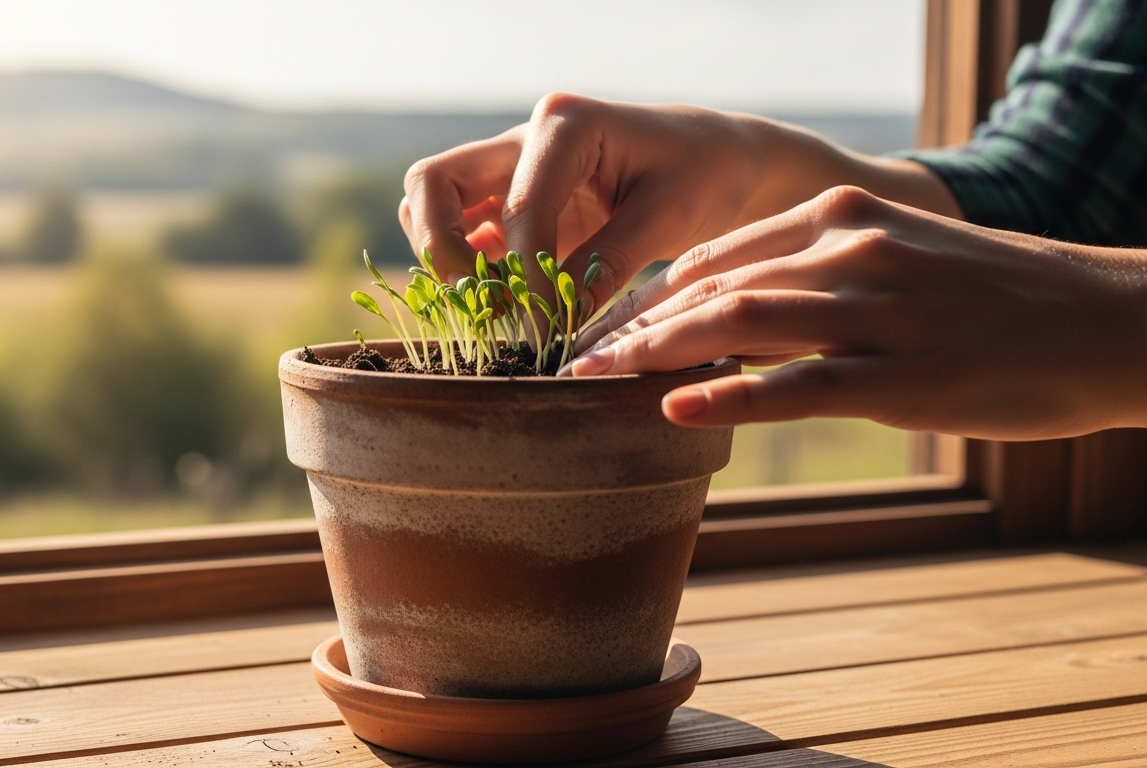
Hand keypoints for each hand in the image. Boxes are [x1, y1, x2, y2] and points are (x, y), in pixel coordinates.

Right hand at [398, 93, 958, 308]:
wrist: (718, 160)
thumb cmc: (703, 175)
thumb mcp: (666, 220)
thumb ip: (606, 267)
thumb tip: (554, 329)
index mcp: (566, 124)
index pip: (519, 209)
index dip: (524, 277)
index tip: (542, 330)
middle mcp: (523, 136)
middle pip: (433, 184)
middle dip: (445, 251)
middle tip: (481, 307)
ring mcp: (509, 165)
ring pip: (431, 202)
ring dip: (446, 258)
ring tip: (491, 311)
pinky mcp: (509, 198)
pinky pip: (460, 229)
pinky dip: (464, 268)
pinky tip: (499, 308)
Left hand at [566, 186, 1146, 439]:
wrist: (1102, 320)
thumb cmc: (990, 299)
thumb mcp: (894, 262)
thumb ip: (812, 282)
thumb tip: (726, 324)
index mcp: (840, 219)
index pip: (716, 259)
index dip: (647, 299)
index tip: (598, 332)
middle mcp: (849, 252)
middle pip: (712, 288)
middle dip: (632, 328)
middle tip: (570, 363)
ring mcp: (876, 312)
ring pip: (742, 325)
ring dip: (657, 354)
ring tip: (595, 383)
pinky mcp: (902, 375)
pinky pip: (799, 386)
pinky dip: (732, 395)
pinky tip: (678, 407)